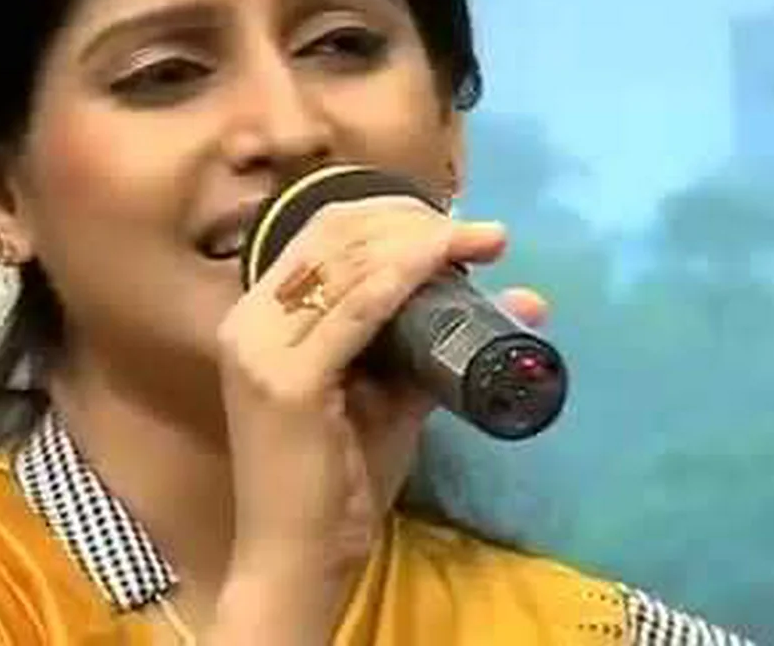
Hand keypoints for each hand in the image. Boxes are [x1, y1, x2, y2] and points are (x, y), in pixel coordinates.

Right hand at [207, 195, 544, 641]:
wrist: (301, 560)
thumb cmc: (343, 478)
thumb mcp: (392, 393)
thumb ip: (440, 344)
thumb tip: (523, 301)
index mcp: (261, 313)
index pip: (324, 231)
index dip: (392, 212)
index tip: (457, 224)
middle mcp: (250, 318)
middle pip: (338, 233)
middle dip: (417, 222)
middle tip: (482, 236)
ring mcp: (261, 347)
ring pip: (350, 260)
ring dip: (425, 241)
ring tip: (484, 244)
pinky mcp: (287, 382)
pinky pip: (358, 307)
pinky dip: (407, 275)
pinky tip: (445, 262)